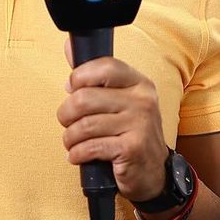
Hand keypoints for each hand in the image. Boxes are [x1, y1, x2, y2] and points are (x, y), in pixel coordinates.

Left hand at [56, 44, 168, 203]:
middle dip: (66, 114)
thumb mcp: (120, 101)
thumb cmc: (129, 133)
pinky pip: (89, 147)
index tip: (72, 89)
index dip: (79, 77)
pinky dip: (76, 154)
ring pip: (83, 125)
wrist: (152, 172)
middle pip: (84, 98)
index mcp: (139, 83)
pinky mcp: (132, 148)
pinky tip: (78, 155)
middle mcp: (142, 100)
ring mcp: (140, 124)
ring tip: (73, 143)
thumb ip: (96, 77)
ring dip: (70, 138)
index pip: (104, 66)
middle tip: (69, 123)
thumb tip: (70, 47)